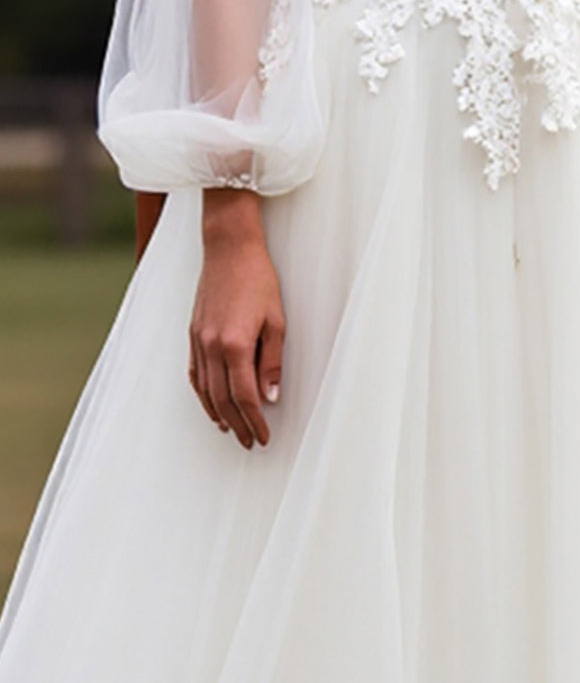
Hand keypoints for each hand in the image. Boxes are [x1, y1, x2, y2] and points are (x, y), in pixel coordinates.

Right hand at [189, 199, 285, 449]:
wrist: (229, 248)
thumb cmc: (258, 279)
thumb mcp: (276, 320)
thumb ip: (272, 361)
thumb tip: (270, 396)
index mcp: (235, 345)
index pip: (244, 397)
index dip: (254, 421)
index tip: (262, 436)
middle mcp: (212, 347)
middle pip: (222, 399)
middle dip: (237, 425)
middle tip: (249, 441)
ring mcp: (198, 341)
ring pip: (205, 390)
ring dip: (218, 414)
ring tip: (231, 429)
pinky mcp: (192, 333)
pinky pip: (194, 373)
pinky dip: (202, 394)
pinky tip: (211, 403)